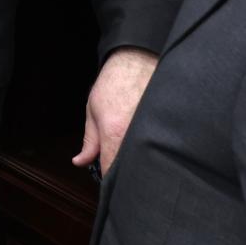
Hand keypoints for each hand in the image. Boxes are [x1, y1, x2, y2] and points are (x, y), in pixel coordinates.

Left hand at [73, 47, 156, 172]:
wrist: (137, 59)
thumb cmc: (114, 82)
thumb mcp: (93, 111)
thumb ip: (89, 141)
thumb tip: (80, 162)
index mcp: (114, 133)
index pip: (112, 170)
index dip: (110, 181)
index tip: (110, 185)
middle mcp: (135, 135)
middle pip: (132, 168)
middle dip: (128, 175)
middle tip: (125, 175)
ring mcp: (153, 130)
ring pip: (147, 157)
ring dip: (141, 162)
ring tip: (137, 160)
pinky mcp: (165, 125)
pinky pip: (159, 145)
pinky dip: (154, 149)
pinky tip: (151, 148)